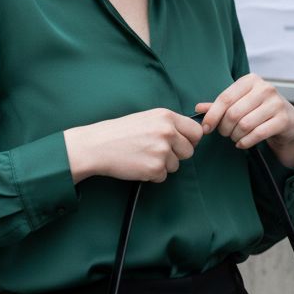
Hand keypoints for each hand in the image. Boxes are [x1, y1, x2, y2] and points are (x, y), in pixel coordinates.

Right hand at [63, 109, 203, 184]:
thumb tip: (189, 136)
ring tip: (143, 156)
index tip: (182, 143)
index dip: (190, 140)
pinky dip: (152, 174)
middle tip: (156, 152)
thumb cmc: (120, 132)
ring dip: (163, 165)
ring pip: (176, 165)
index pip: (196, 131)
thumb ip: (169, 125)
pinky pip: (163, 176)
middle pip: (189, 151)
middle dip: (177, 155)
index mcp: (166, 117)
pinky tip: (138, 164)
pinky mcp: (155, 168)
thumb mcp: (147, 118)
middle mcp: (167, 132)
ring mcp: (162, 151)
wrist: (97, 146)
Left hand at [195, 74, 293, 168]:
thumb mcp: (239, 103)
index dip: (212, 115)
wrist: (288, 121)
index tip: (206, 128)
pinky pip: (258, 134)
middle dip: (224, 128)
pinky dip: (245, 142)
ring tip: (234, 137)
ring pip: (245, 125)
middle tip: (224, 133)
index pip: (225, 98)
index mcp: (251, 80)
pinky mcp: (283, 119)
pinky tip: (242, 143)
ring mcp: (276, 103)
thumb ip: (219, 105)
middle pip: (233, 113)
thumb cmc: (258, 110)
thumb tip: (198, 108)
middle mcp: (265, 88)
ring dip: (235, 136)